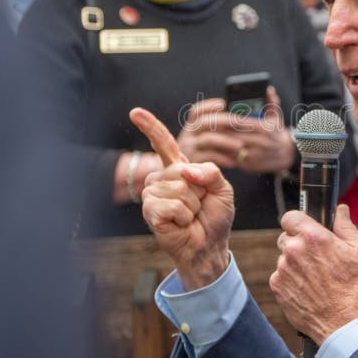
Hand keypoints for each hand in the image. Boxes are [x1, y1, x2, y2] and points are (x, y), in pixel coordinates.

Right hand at [130, 107, 234, 289]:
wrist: (210, 245)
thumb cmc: (214, 217)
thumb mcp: (222, 188)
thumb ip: (210, 171)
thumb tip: (185, 170)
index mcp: (179, 168)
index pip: (164, 143)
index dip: (150, 127)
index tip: (135, 112)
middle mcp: (162, 178)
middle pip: (180, 170)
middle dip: (199, 190)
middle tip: (198, 205)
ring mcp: (153, 195)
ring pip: (178, 188)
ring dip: (192, 205)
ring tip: (190, 215)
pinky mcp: (149, 211)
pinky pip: (171, 205)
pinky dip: (184, 216)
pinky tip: (182, 224)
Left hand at [177, 87, 295, 172]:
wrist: (283, 154)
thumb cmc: (275, 131)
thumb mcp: (275, 116)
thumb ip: (270, 102)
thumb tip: (268, 89)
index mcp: (266, 128)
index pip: (241, 122)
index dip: (227, 118)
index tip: (216, 114)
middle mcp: (261, 143)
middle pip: (234, 135)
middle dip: (220, 130)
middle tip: (206, 124)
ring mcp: (255, 156)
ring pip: (231, 147)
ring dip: (219, 141)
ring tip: (207, 134)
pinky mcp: (249, 165)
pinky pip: (231, 157)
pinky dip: (222, 152)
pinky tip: (214, 146)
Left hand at [269, 205, 357, 343]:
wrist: (344, 325)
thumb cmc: (355, 289)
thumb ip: (346, 227)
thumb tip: (341, 211)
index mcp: (314, 237)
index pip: (290, 216)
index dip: (298, 221)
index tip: (305, 228)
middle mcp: (294, 250)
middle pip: (286, 237)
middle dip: (298, 243)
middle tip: (316, 257)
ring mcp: (283, 269)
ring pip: (283, 258)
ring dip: (294, 263)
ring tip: (315, 277)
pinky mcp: (277, 287)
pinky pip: (280, 276)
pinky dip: (290, 280)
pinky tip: (308, 289)